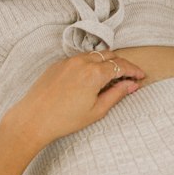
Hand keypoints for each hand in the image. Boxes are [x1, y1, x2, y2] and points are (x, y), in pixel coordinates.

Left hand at [0, 51, 146, 150]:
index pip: (121, 66)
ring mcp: (68, 61)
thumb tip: (131, 85)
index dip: (134, 70)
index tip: (141, 76)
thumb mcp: (96, 110)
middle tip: (130, 76)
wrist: (33, 119)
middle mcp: (82, 62)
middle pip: (109, 55)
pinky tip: (91, 77)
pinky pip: (80, 59)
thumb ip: (116, 94)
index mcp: (94, 73)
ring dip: (106, 62)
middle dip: (122, 64)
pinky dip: (91, 63)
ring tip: (112, 76)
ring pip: (94, 55)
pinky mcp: (57, 64)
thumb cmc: (64, 120)